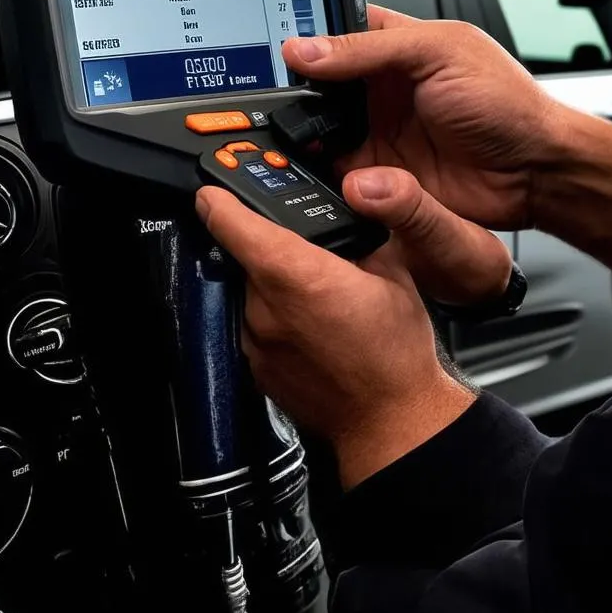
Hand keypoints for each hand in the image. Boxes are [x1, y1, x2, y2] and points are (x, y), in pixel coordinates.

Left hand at [195, 166, 510, 486]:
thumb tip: (339, 216)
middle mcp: (267, 309)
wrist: (393, 421)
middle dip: (271, 248)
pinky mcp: (256, 369)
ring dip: (276, 285)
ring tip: (320, 298)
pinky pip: (255, 326)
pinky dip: (277, 318)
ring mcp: (257, 343)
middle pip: (247, 259)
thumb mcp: (392, 275)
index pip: (236, 227)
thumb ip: (357, 237)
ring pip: (252, 293)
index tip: (214, 191)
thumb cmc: (397, 353)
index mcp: (299, 276)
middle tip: (309, 254)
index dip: (221, 202)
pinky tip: (314, 328)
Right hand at [282, 6, 567, 232]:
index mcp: (399, 46)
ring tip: (283, 129)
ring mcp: (381, 132)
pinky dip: (318, 171)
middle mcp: (384, 88)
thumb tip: (306, 47)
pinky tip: (307, 164)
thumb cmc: (506, 103)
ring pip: (320, 128)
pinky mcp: (381, 174)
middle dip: (295, 89)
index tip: (269, 41)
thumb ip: (370, 49)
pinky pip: (336, 171)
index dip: (304, 33)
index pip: (337, 29)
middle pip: (319, 84)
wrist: (535, 170)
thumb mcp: (439, 53)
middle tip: (270, 93)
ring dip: (302, 130)